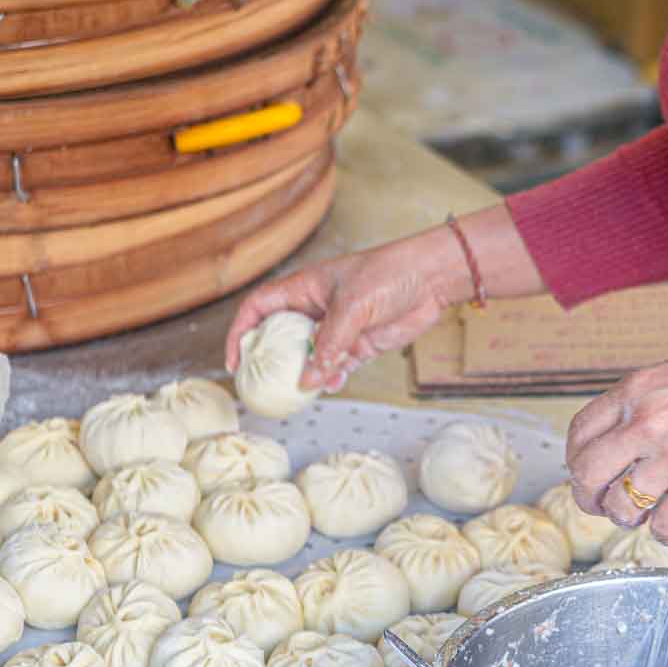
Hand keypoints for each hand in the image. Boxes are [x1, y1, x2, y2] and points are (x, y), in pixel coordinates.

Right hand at [224, 227, 465, 390]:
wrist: (432, 278)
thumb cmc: (390, 274)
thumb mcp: (352, 307)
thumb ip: (328, 345)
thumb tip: (307, 380)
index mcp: (304, 288)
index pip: (259, 307)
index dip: (241, 330)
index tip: (235, 359)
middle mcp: (316, 308)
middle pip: (280, 337)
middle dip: (270, 361)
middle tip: (263, 385)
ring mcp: (338, 328)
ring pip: (309, 356)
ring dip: (304, 374)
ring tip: (299, 392)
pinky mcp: (360, 343)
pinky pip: (337, 366)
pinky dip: (332, 377)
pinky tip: (332, 385)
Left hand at [565, 343, 667, 543]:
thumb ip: (642, 402)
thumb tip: (615, 436)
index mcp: (636, 392)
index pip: (580, 433)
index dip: (577, 460)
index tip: (586, 473)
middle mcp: (647, 424)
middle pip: (587, 475)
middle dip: (589, 497)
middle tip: (603, 505)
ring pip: (621, 508)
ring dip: (629, 517)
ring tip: (645, 513)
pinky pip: (664, 527)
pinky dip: (666, 532)